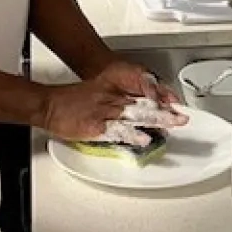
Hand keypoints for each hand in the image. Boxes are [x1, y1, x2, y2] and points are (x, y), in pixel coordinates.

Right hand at [38, 59, 181, 141]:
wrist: (49, 104)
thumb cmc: (68, 102)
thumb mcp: (94, 95)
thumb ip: (112, 106)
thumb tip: (128, 117)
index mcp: (112, 92)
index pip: (141, 95)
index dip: (160, 101)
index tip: (174, 106)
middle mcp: (112, 100)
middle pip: (143, 104)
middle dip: (165, 111)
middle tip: (182, 117)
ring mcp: (105, 113)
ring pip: (136, 115)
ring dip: (157, 120)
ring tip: (173, 125)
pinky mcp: (96, 126)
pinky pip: (117, 130)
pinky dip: (132, 134)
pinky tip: (145, 138)